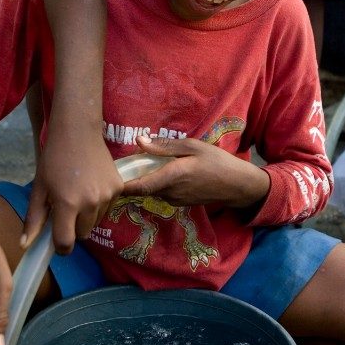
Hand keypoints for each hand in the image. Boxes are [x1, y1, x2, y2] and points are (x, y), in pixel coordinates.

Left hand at [24, 123, 122, 253]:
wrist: (78, 131)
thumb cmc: (54, 159)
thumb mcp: (39, 188)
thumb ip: (34, 219)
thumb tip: (24, 245)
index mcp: (67, 204)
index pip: (66, 243)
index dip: (60, 247)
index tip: (57, 242)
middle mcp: (90, 203)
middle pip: (83, 234)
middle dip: (73, 228)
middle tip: (66, 209)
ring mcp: (107, 196)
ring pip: (96, 222)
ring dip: (87, 217)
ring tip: (78, 194)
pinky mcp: (118, 188)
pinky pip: (107, 208)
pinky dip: (99, 204)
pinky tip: (91, 186)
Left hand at [121, 134, 268, 208]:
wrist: (236, 185)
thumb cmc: (216, 161)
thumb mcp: (192, 146)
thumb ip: (164, 146)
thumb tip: (138, 140)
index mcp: (172, 176)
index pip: (140, 186)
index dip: (122, 186)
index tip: (108, 179)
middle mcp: (170, 192)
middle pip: (143, 188)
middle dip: (132, 179)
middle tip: (124, 164)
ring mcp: (176, 200)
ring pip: (153, 191)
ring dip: (146, 180)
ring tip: (143, 164)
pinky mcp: (181, 203)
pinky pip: (163, 193)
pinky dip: (158, 184)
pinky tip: (163, 172)